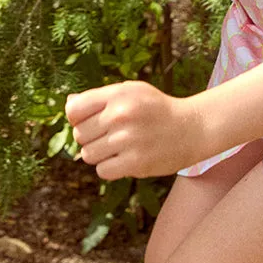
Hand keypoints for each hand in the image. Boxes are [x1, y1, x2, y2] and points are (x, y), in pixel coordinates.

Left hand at [66, 82, 206, 179]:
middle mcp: (121, 115)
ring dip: (100, 154)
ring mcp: (128, 140)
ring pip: (88, 155)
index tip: (91, 121)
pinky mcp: (135, 162)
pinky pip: (102, 171)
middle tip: (111, 135)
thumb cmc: (158, 109)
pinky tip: (125, 159)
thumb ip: (100, 97)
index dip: (77, 118)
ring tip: (119, 147)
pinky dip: (110, 168)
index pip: (73, 110)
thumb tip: (69, 103)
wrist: (193, 128)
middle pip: (79, 135)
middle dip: (91, 137)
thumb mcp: (132, 91)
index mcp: (118, 94)